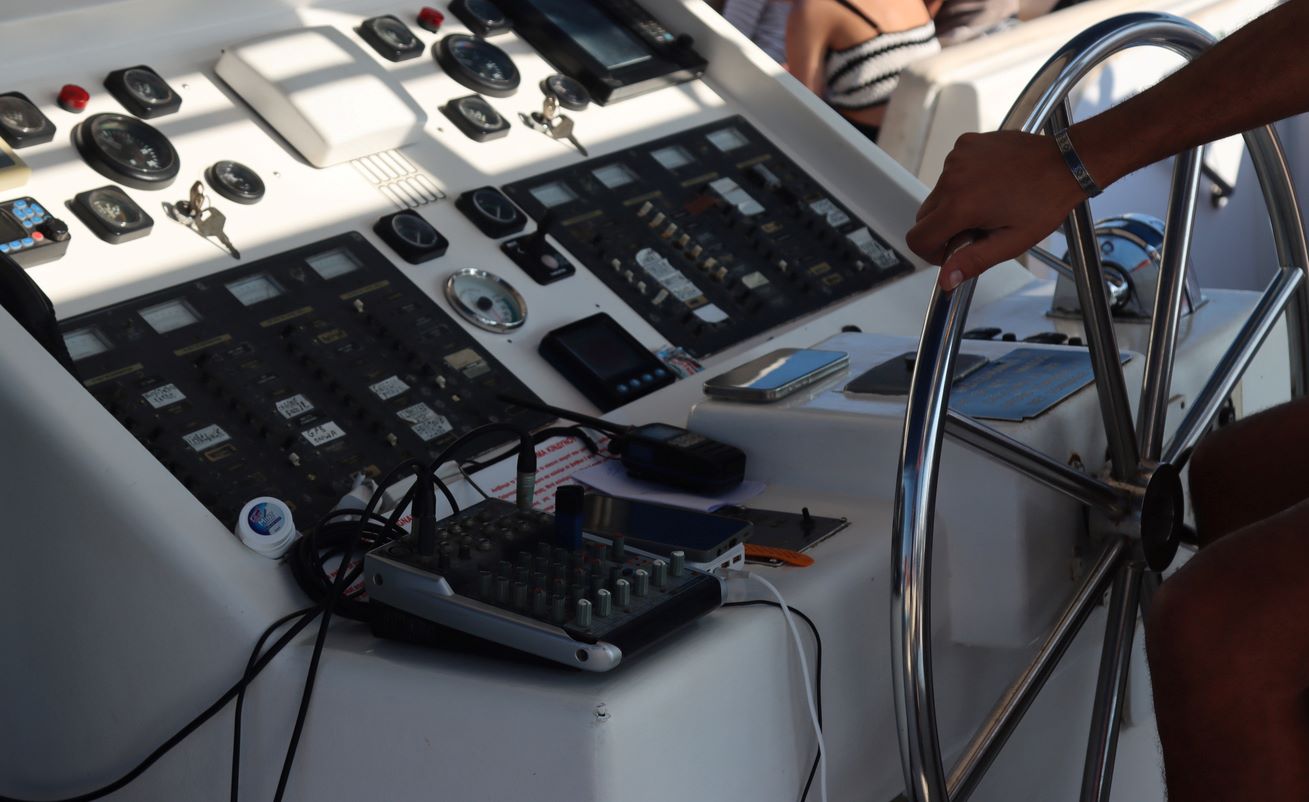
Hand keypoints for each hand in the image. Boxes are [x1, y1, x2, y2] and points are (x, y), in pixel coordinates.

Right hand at [906, 131, 1088, 290]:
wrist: (1065, 162)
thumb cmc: (1046, 200)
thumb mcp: (1012, 241)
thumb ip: (973, 261)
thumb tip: (946, 280)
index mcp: (961, 205)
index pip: (918, 238)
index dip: (931, 252)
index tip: (952, 252)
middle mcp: (952, 178)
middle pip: (924, 216)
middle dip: (944, 228)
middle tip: (977, 229)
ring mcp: (957, 157)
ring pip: (938, 194)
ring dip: (954, 204)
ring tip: (989, 203)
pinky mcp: (965, 144)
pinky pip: (950, 172)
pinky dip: (962, 181)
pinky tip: (989, 183)